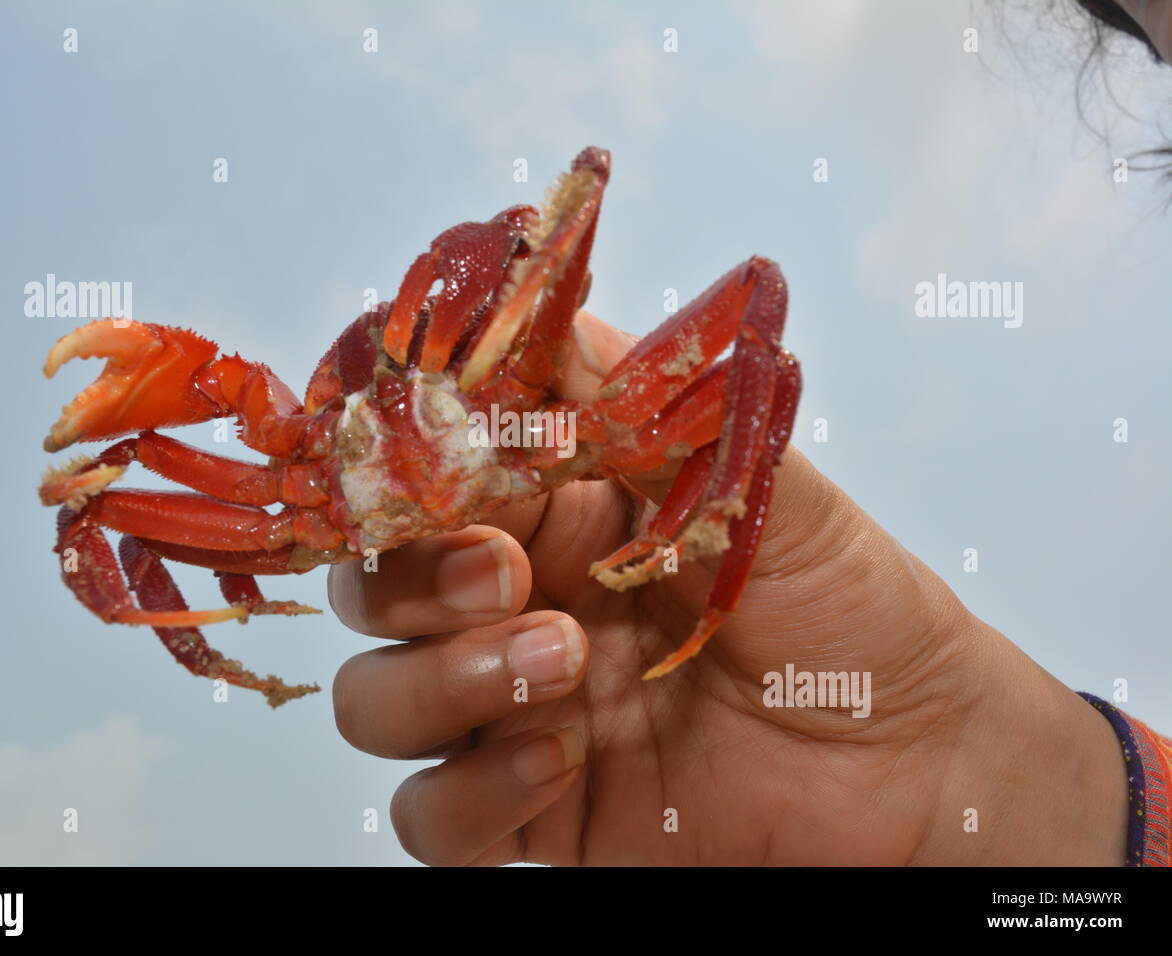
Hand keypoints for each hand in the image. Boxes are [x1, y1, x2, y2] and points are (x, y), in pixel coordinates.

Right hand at [328, 312, 1128, 865]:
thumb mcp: (758, 483)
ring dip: (442, 682)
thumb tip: (551, 315)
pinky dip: (469, 792)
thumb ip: (648, 408)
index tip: (440, 465)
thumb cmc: (849, 607)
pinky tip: (561, 762)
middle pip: (377, 592)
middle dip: (417, 580)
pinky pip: (433, 818)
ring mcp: (517, 714)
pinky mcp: (530, 815)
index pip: (431, 486)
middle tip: (506, 574)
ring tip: (561, 663)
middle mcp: (520, 609)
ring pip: (377, 702)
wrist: (915, 758)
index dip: (413, 475)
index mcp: (560, 517)